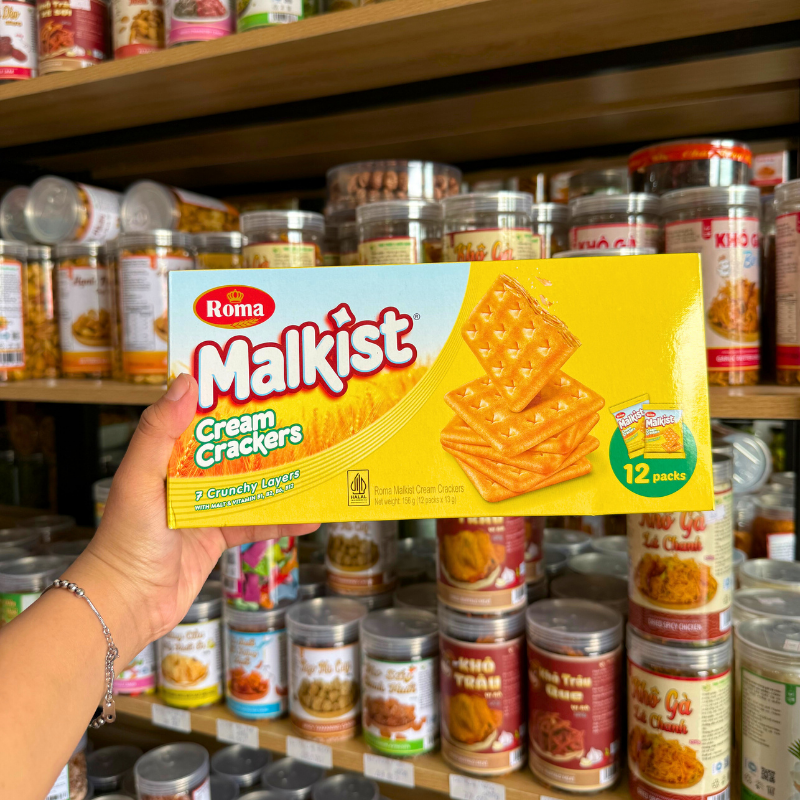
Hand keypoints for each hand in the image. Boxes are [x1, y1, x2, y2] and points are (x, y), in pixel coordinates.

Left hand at [66, 374, 316, 661]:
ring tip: (313, 464)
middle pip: (233, 450)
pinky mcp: (218, 538)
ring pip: (250, 486)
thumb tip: (186, 382)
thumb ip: (158, 432)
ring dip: (279, 479)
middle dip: (263, 437)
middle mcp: (187, 479)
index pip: (200, 419)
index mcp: (166, 458)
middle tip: (299, 420)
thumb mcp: (139, 479)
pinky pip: (257, 523)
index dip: (227, 400)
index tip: (258, 382)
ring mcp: (205, 508)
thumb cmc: (126, 541)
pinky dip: (283, 521)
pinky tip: (308, 517)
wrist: (127, 604)